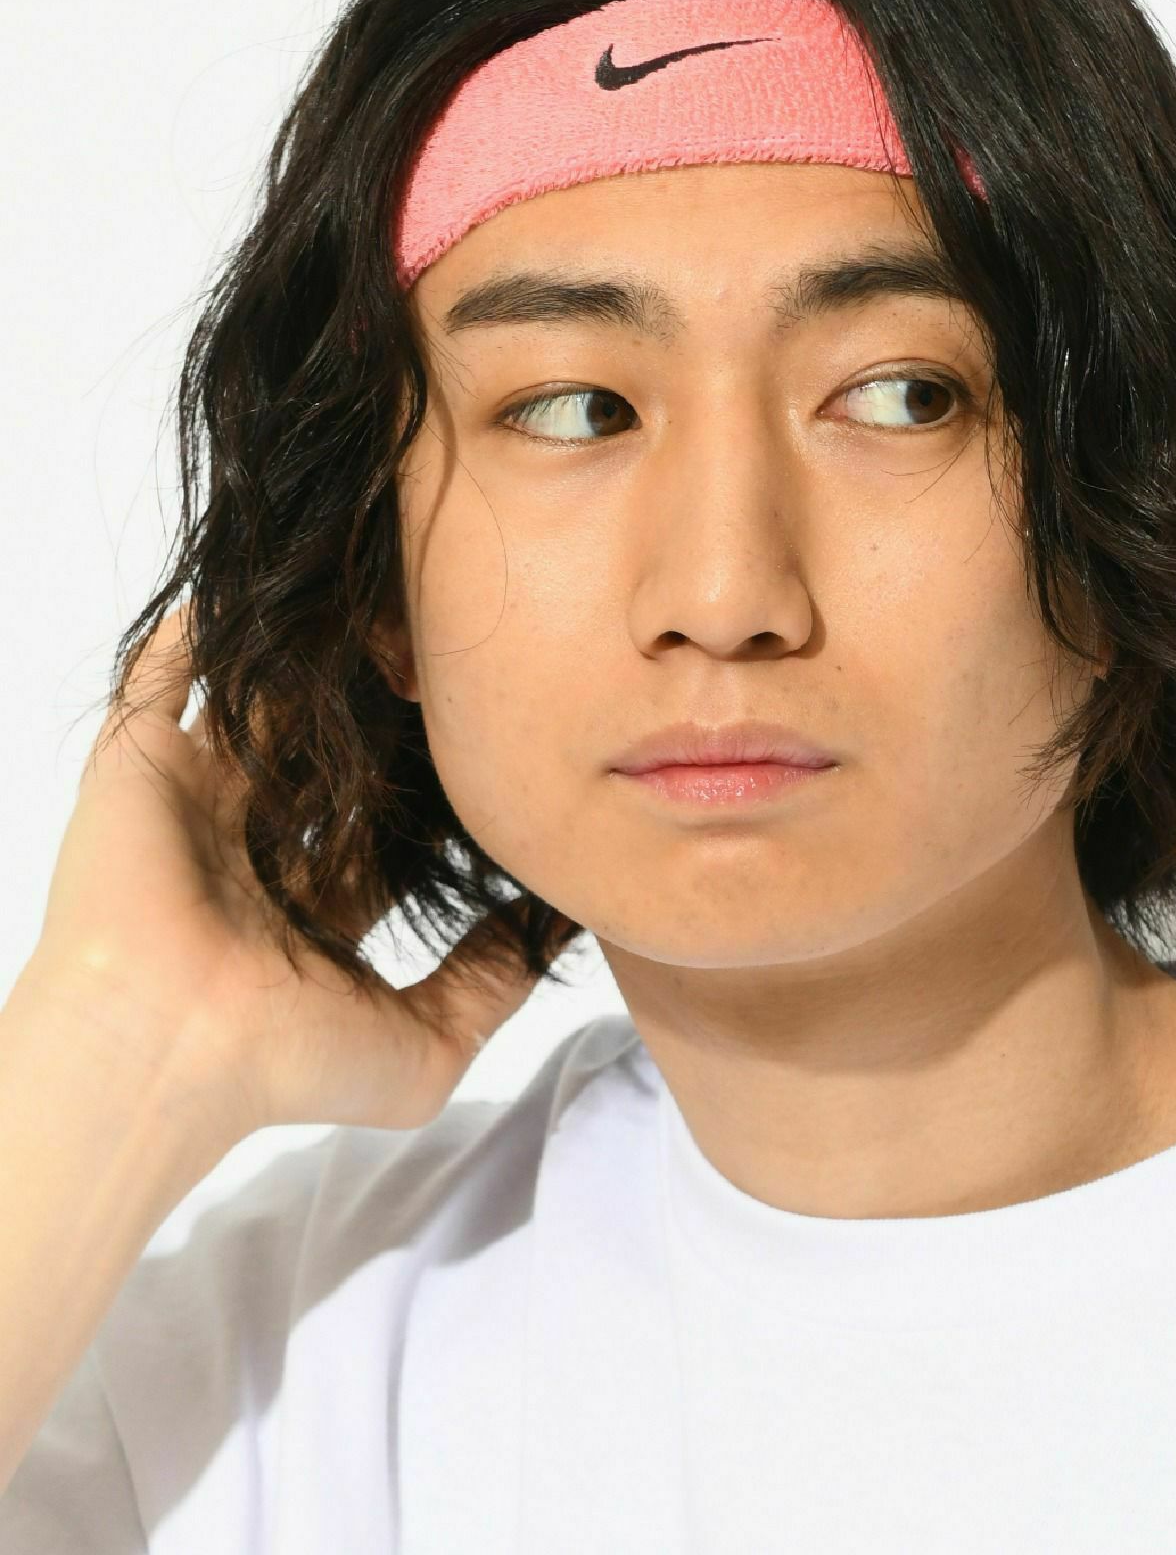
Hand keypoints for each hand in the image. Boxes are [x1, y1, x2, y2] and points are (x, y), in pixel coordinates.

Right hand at [22, 599, 544, 1148]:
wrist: (166, 1050)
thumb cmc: (288, 1065)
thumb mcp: (427, 1043)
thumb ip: (493, 980)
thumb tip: (556, 925)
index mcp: (316, 901)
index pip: (386, 822)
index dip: (437, 782)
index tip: (497, 729)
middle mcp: (257, 845)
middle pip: (329, 753)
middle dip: (381, 707)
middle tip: (448, 645)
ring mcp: (195, 802)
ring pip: (259, 707)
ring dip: (305, 661)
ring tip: (374, 597)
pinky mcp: (139, 767)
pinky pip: (161, 679)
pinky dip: (196, 634)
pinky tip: (251, 588)